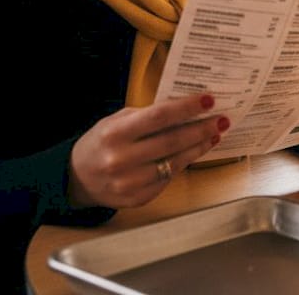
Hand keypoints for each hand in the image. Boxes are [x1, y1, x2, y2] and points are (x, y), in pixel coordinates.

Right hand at [67, 93, 228, 208]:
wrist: (77, 179)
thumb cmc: (101, 143)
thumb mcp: (116, 122)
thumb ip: (146, 116)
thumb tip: (184, 108)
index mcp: (115, 134)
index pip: (159, 117)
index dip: (186, 108)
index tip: (208, 100)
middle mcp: (122, 159)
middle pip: (172, 141)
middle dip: (201, 129)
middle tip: (221, 119)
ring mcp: (130, 182)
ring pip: (175, 162)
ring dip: (198, 147)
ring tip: (213, 135)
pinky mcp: (138, 198)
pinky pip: (168, 178)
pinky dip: (184, 163)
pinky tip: (194, 152)